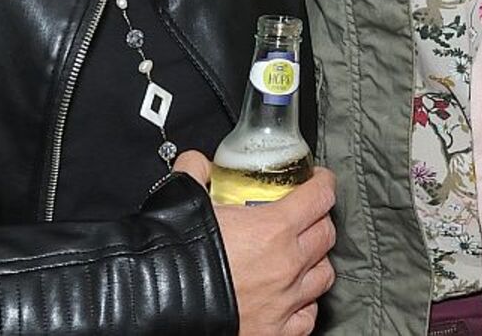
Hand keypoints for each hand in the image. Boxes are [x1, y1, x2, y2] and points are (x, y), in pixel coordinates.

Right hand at [174, 151, 335, 335]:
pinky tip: (293, 297)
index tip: (319, 180)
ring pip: (323, 276)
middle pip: (325, 235)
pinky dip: (304, 305)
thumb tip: (198, 163)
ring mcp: (284, 302)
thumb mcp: (185, 198)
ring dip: (315, 262)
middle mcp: (286, 265)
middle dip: (319, 220)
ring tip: (300, 256)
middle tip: (306, 216)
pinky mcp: (276, 331)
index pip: (319, 197)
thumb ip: (197, 172)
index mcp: (273, 229)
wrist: (155, 304)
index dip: (322, 183)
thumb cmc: (173, 256)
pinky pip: (307, 316)